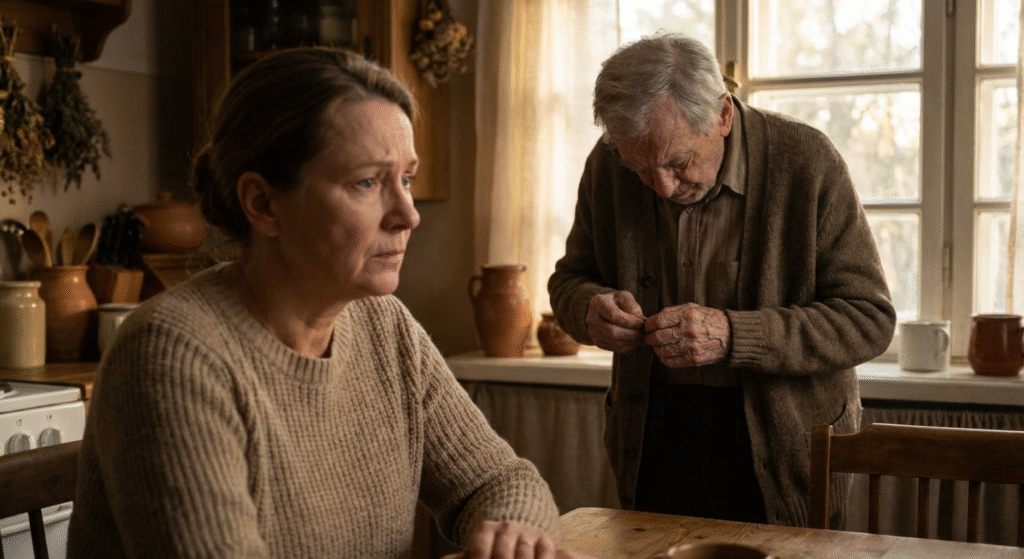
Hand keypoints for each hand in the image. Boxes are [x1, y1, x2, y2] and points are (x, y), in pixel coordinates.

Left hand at [441, 520, 595, 558]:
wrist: (518, 529)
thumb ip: (461, 558)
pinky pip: (545, 553)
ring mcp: (526, 533)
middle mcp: (507, 528)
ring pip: (524, 556)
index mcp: (485, 529)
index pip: (479, 552)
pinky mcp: (545, 539)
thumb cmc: (490, 547)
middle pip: (502, 556)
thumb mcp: (474, 550)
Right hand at [586, 291, 644, 352]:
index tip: (641, 323)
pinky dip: (627, 346)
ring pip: (614, 342)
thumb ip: (633, 307)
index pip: (613, 315)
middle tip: (643, 332)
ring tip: (640, 335)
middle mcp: (592, 319)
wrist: (604, 309)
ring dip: (631, 341)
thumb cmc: (617, 302)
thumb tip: (641, 321)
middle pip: (612, 331)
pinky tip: (634, 340)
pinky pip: (615, 348)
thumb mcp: (625, 297)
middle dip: (631, 333)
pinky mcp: (598, 342)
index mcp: (598, 303)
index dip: (629, 321)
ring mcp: (593, 332)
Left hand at [644, 303, 729, 367]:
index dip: (648, 325)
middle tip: (650, 337)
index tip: (647, 327)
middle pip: (657, 337)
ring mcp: (691, 347)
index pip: (657, 321)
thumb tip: (651, 321)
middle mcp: (688, 331)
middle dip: (650, 338)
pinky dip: (664, 358)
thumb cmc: (708, 320)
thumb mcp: (692, 308)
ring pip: (661, 351)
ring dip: (657, 349)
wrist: (731, 336)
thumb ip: (672, 313)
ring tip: (660, 345)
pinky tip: (667, 353)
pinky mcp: (693, 359)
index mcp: (687, 315)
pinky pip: (669, 362)